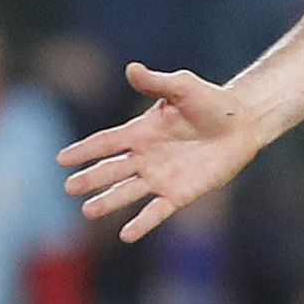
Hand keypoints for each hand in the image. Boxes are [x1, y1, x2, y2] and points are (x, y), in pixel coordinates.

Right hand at [60, 63, 265, 241]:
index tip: (61, 159)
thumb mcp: (183, 87)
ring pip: (128, 192)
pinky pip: (157, 211)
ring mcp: (161, 177)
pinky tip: (127, 235)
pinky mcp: (180, 193)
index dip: (84, 150)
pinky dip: (142, 223)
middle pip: (112, 170)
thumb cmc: (211, 102)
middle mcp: (146, 157)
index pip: (106, 143)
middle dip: (91, 179)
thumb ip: (156, 82)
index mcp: (141, 132)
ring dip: (108, 202)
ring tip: (87, 211)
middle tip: (68, 188)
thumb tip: (132, 68)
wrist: (242, 123)